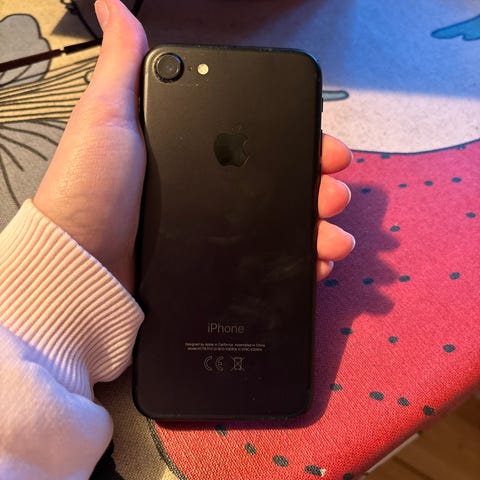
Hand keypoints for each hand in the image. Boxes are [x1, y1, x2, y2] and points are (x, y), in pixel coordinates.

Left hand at [34, 0, 353, 292]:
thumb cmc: (91, 189)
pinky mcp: (216, 266)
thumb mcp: (107, 118)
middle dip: (318, 189)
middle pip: (279, 188)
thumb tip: (115, 5)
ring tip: (335, 232)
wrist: (81, 264)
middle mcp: (211, 192)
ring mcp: (216, 231)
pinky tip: (317, 259)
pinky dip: (298, 262)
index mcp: (197, 156)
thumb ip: (123, 66)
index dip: (298, 145)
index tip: (327, 151)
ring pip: (281, 227)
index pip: (260, 146)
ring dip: (318, 228)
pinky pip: (267, 264)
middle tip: (333, 193)